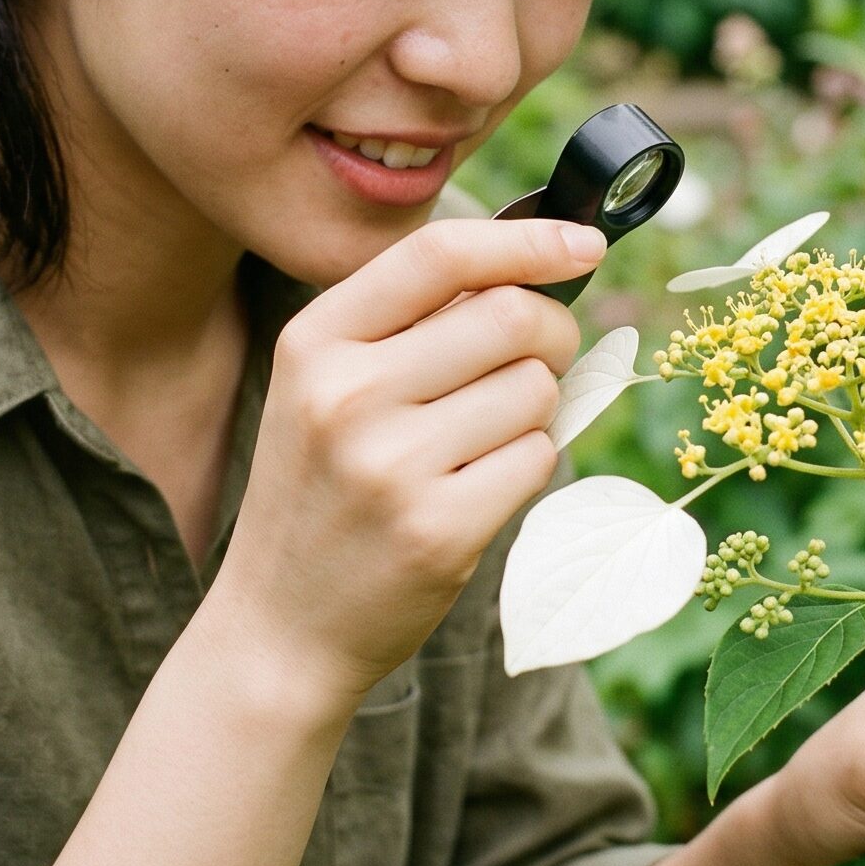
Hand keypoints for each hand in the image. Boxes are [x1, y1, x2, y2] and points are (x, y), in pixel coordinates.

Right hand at [214, 217, 605, 706]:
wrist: (280, 626)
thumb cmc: (326, 488)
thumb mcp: (328, 387)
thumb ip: (412, 323)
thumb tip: (539, 267)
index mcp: (316, 341)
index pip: (439, 254)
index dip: (527, 239)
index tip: (584, 245)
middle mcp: (346, 394)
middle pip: (510, 316)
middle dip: (553, 332)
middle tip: (542, 361)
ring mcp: (391, 465)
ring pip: (535, 389)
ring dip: (536, 409)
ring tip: (484, 440)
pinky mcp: (438, 529)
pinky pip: (538, 458)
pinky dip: (529, 464)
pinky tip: (480, 487)